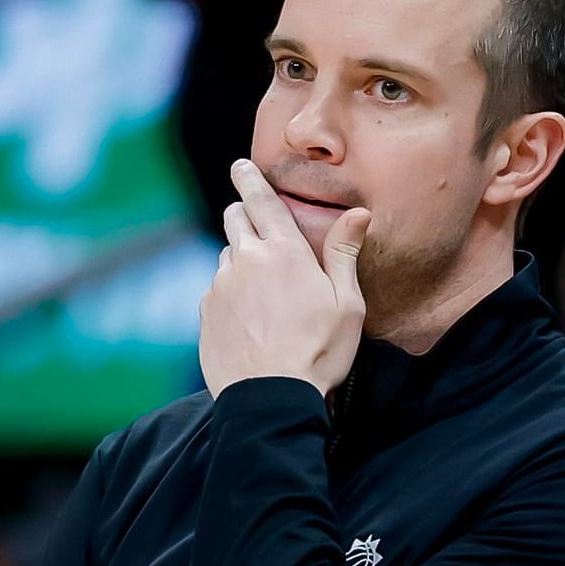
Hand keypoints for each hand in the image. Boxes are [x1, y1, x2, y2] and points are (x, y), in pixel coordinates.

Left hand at [199, 159, 368, 398]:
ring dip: (241, 260)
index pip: (259, 199)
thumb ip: (345, 253)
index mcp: (283, 251)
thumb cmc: (319, 353)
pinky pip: (217, 289)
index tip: (241, 166)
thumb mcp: (348, 304)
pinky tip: (251, 319)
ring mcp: (220, 286)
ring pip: (227, 257)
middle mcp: (244, 260)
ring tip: (265, 292)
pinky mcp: (207, 313)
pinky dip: (231, 293)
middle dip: (244, 214)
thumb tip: (358, 213)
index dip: (249, 178)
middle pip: (235, 219)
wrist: (271, 400)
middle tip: (260, 229)